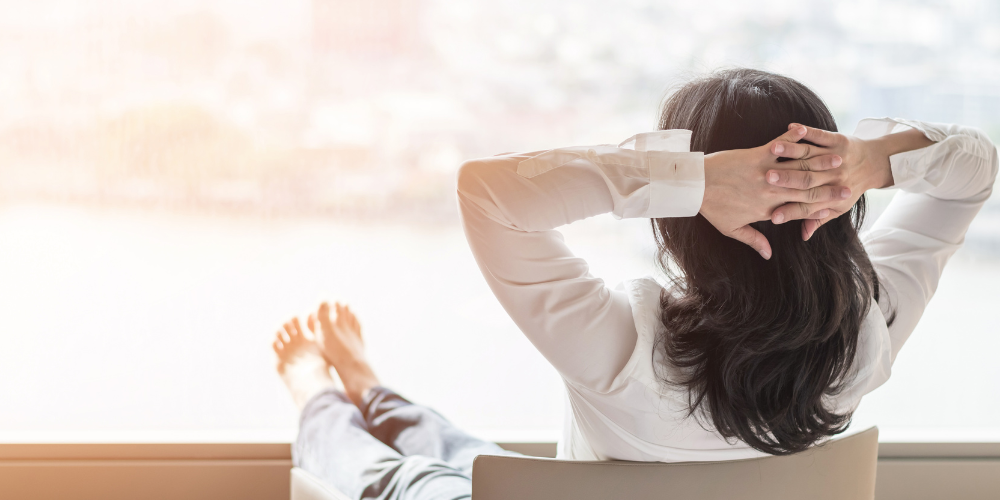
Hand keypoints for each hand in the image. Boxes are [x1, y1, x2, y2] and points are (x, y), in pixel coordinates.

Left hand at [701, 125, 851, 258]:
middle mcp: (770, 192)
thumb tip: (768, 255)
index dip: (821, 209)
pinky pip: (780, 146)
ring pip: (798, 168)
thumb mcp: (731, 228)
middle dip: (829, 188)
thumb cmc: (711, 207)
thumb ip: (753, 240)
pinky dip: (793, 139)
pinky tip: (806, 132)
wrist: (693, 185)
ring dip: (820, 162)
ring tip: (839, 158)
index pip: (800, 210)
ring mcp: (765, 173)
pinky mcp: (756, 155)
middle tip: (849, 184)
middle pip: (806, 190)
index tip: (838, 207)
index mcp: (767, 210)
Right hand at [766, 124, 896, 240]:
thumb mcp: (837, 208)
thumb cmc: (851, 188)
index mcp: (831, 196)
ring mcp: (836, 158)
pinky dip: (807, 131)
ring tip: (773, 150)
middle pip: (807, 180)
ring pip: (810, 156)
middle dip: (786, 179)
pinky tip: (791, 127)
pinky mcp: (838, 141)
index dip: (790, 212)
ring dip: (791, 151)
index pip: (807, 206)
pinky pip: (820, 136)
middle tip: (766, 179)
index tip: (772, 217)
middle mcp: (833, 178)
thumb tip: (804, 235)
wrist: (876, 163)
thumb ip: (818, 219)